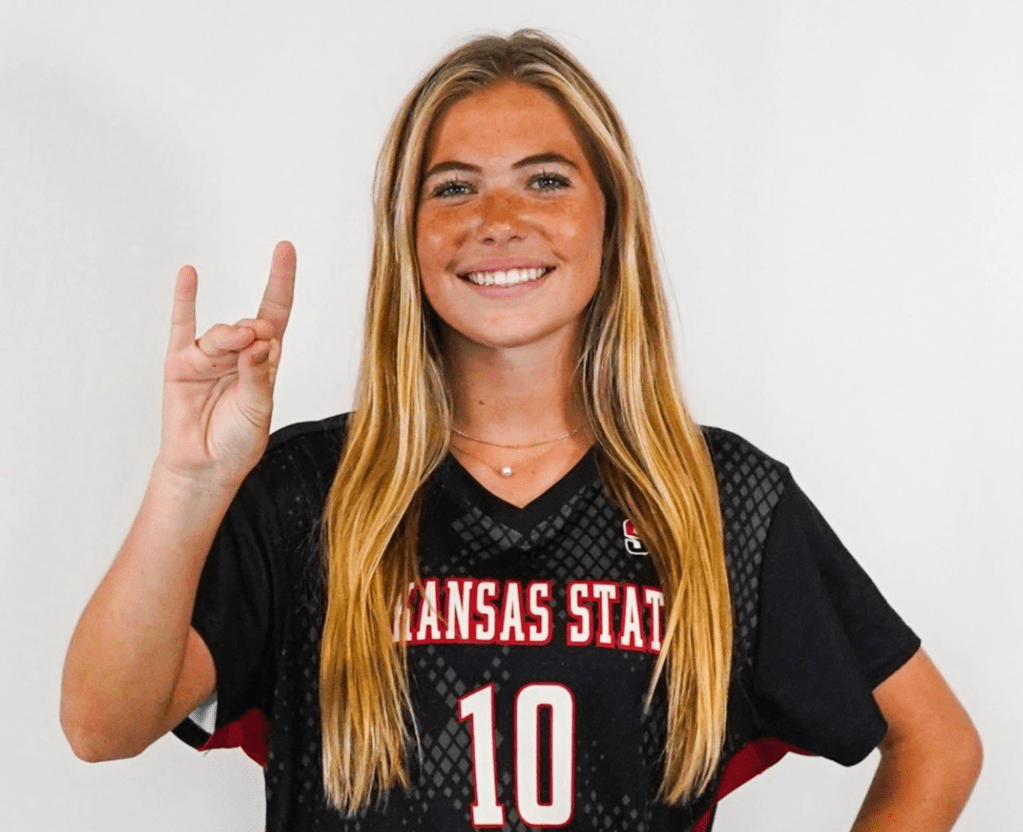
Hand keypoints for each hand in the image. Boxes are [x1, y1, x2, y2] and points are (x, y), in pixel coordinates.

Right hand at [156, 241, 295, 486]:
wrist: (206, 468)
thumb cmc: (238, 440)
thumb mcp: (258, 410)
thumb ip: (258, 376)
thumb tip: (260, 340)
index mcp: (264, 361)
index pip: (276, 312)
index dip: (281, 281)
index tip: (285, 249)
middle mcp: (237, 353)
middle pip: (250, 324)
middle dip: (256, 329)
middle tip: (258, 339)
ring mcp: (208, 357)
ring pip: (221, 333)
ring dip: (230, 335)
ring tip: (239, 344)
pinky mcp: (180, 365)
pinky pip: (181, 327)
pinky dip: (184, 300)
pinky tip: (188, 275)